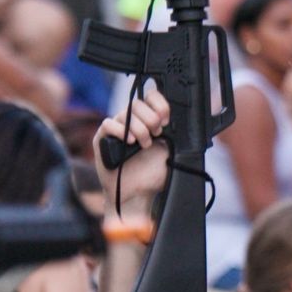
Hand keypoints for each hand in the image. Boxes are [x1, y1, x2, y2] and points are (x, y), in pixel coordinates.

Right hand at [94, 91, 172, 213]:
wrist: (137, 194)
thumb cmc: (152, 176)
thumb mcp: (172, 154)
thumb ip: (176, 137)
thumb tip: (190, 124)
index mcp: (148, 121)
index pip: (151, 97)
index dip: (159, 104)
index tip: (166, 120)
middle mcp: (131, 122)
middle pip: (138, 103)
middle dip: (151, 118)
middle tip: (156, 134)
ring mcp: (116, 129)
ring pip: (126, 114)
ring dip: (139, 129)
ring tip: (144, 145)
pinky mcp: (101, 138)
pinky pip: (108, 124)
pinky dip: (120, 131)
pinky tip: (129, 143)